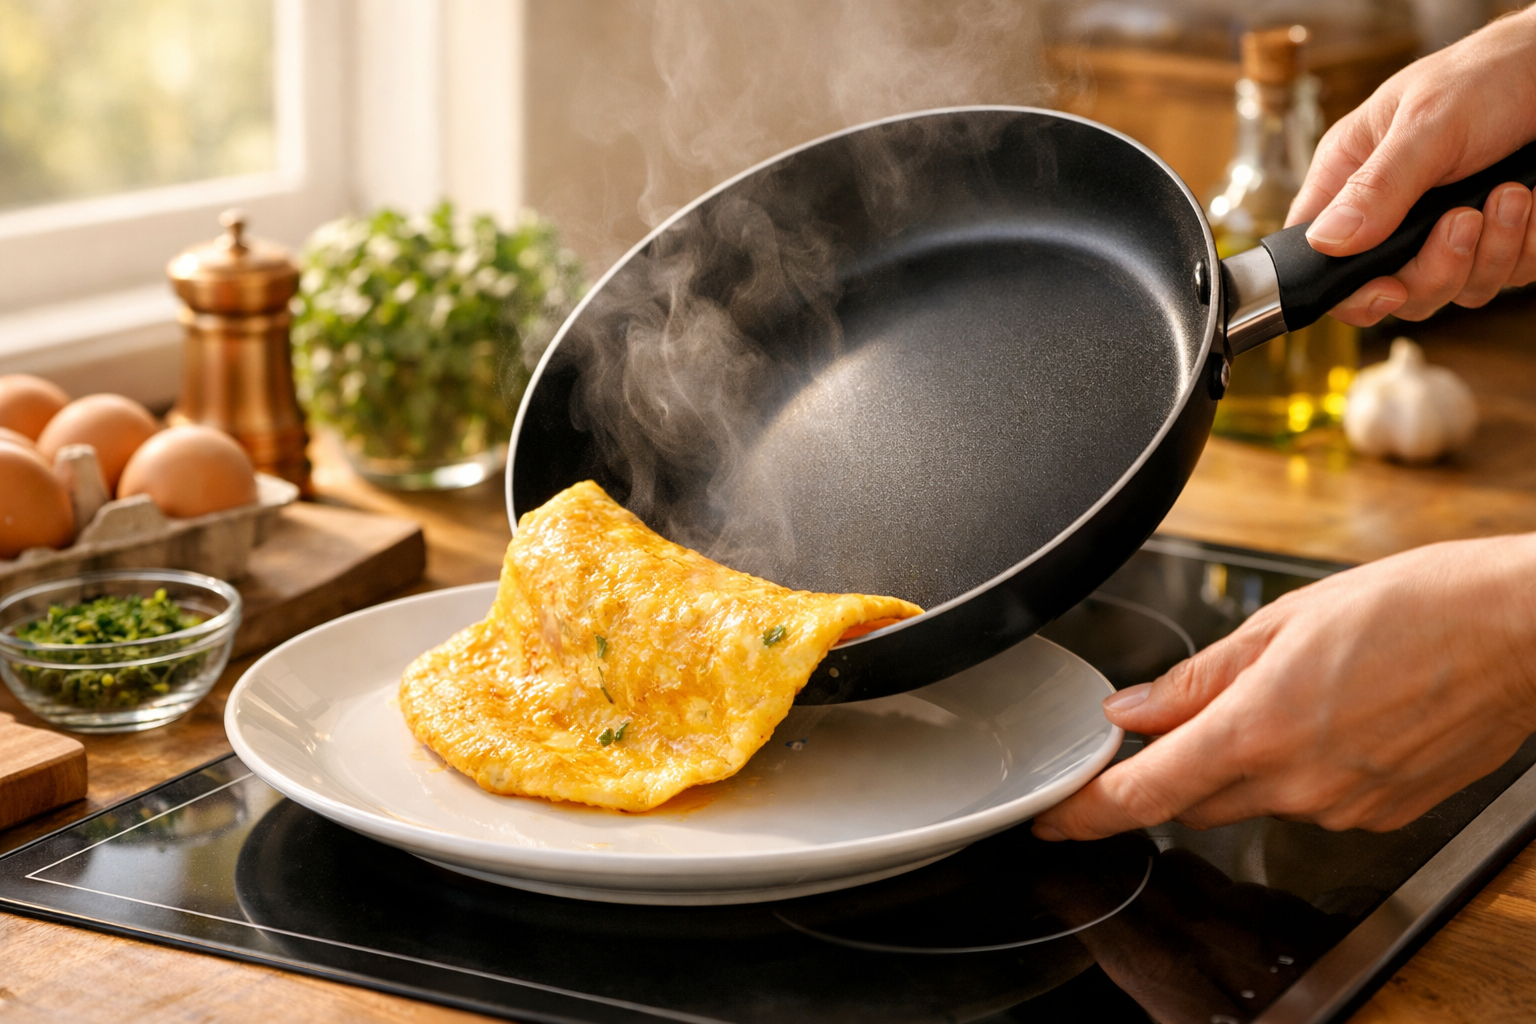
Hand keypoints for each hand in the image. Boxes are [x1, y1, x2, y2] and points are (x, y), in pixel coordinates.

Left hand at [1033, 534, 1535, 840]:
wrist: (1521, 632)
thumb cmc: (1415, 607)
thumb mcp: (1282, 623)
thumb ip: (1195, 679)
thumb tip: (1130, 711)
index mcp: (1259, 728)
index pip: (1144, 792)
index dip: (1086, 812)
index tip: (1052, 819)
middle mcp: (1299, 783)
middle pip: (1192, 801)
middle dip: (1171, 768)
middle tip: (1173, 721)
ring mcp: (1344, 808)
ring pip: (1253, 801)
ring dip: (1241, 762)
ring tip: (1291, 692)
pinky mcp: (1382, 817)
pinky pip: (1309, 803)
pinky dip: (1298, 769)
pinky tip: (1332, 718)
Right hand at [1287, 8, 1535, 325]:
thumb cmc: (1489, 75)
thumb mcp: (1426, 123)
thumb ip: (1377, 186)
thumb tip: (1326, 242)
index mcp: (1352, 179)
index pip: (1322, 259)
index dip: (1348, 290)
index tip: (1388, 290)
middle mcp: (1392, 213)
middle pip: (1394, 291)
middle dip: (1436, 271)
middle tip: (1464, 221)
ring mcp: (1445, 232)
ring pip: (1453, 291)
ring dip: (1491, 253)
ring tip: (1510, 195)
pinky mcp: (1495, 240)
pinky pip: (1505, 276)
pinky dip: (1525, 246)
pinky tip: (1530, 203)